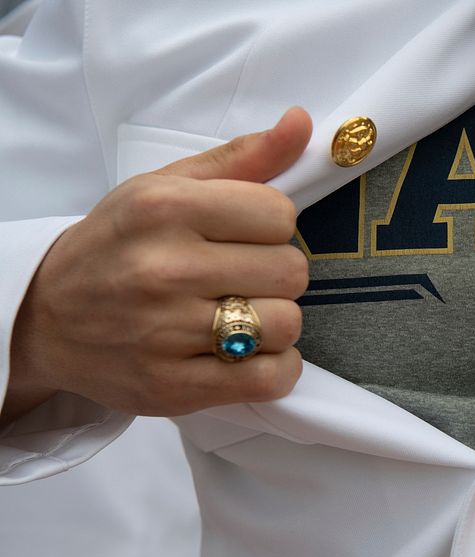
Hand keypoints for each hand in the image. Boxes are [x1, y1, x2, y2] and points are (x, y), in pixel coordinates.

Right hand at [2, 107, 312, 420]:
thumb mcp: (167, 187)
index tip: (247, 236)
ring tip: (244, 317)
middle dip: (277, 274)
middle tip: (244, 278)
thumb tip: (302, 122)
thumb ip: (242, 159)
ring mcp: (166, 333)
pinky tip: (253, 355)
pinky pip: (269, 380)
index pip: (280, 214)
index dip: (273, 227)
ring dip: (276, 323)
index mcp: (165, 209)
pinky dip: (277, 370)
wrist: (43, 318)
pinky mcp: (173, 388)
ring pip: (287, 325)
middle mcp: (164, 269)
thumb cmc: (117, 246)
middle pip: (292, 271)